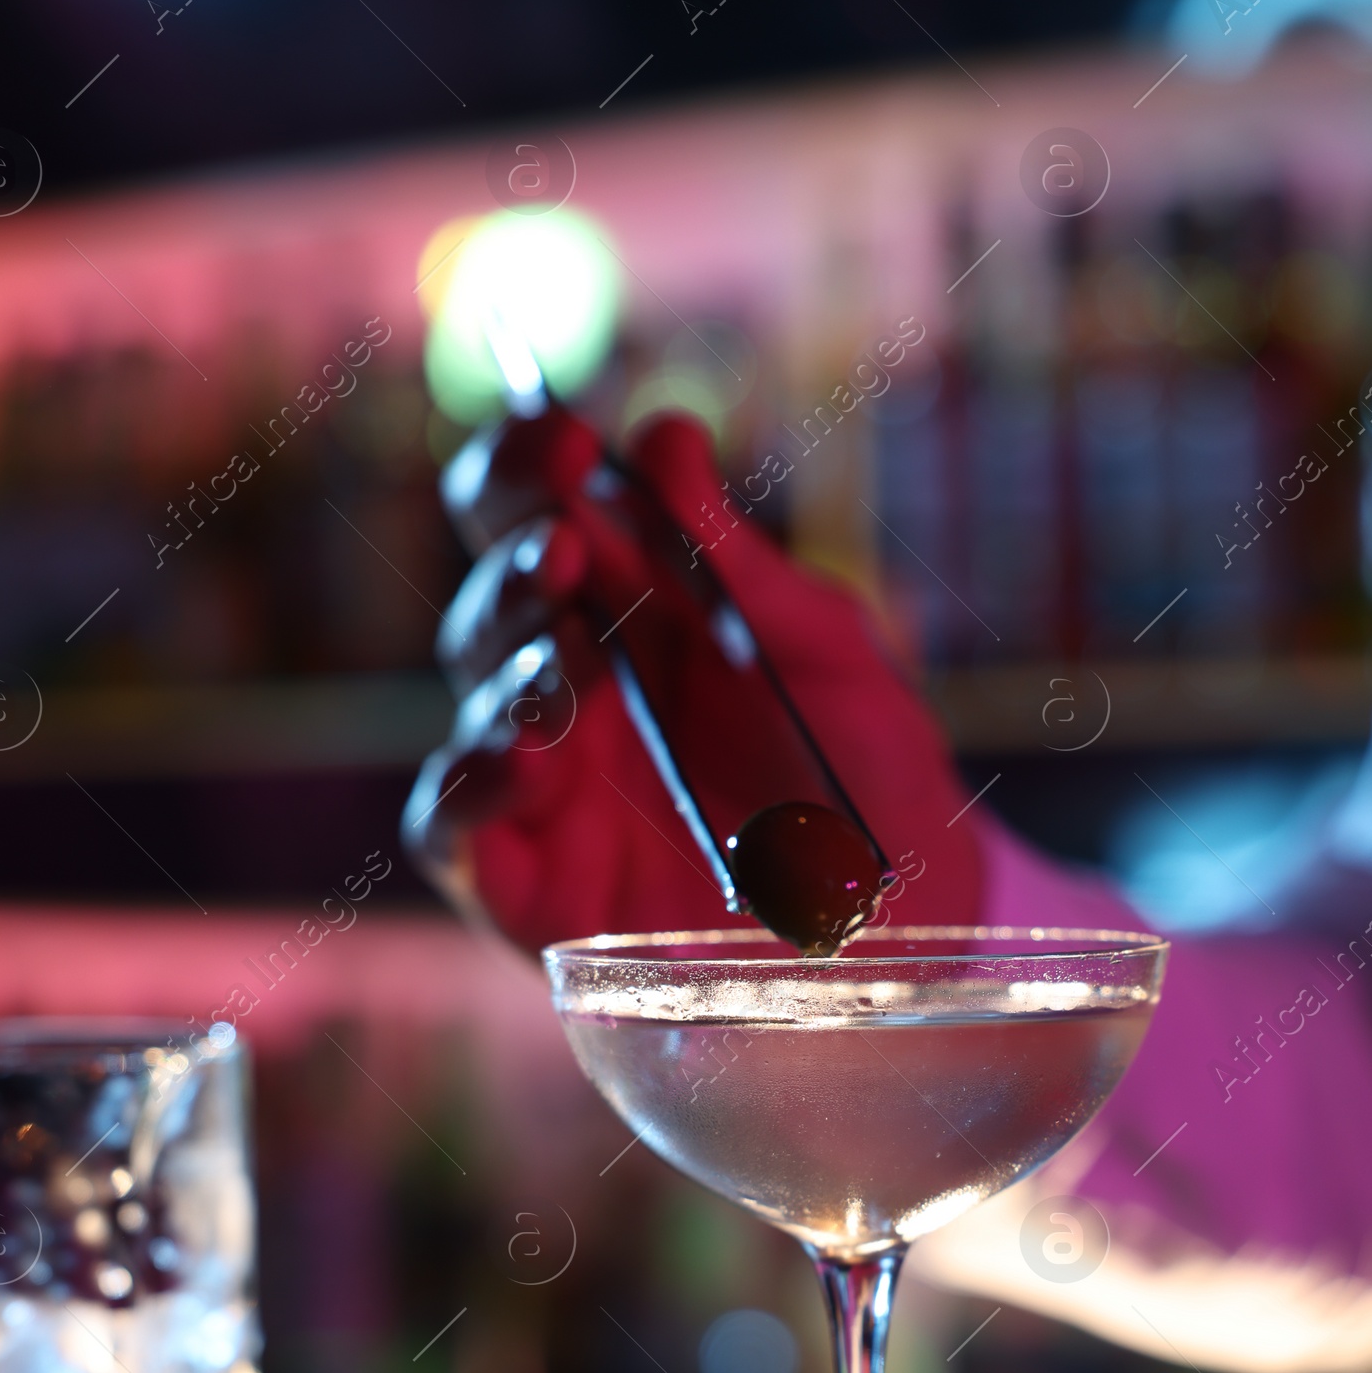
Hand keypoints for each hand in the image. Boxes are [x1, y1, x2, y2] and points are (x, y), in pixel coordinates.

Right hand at [404, 404, 981, 953]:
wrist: (915, 936)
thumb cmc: (873, 780)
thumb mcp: (832, 660)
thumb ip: (744, 565)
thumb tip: (664, 436)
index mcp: (639, 613)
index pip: (543, 511)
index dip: (526, 461)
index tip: (563, 436)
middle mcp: (577, 690)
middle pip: (496, 598)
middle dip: (517, 559)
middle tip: (568, 551)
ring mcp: (551, 791)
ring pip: (477, 702)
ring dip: (512, 667)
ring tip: (570, 664)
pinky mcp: (534, 890)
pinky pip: (455, 833)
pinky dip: (468, 789)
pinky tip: (521, 762)